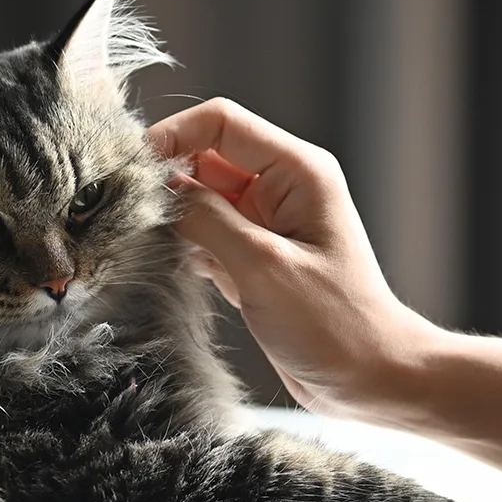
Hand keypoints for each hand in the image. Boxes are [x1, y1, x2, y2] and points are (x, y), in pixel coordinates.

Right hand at [144, 98, 438, 417]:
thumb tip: (160, 189)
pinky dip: (187, 247)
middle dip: (168, 181)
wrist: (370, 379)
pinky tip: (177, 269)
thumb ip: (208, 220)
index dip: (173, 134)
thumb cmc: (336, 324)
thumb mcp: (264, 266)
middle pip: (206, 157)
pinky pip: (208, 235)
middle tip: (131, 214)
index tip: (133, 166)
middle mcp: (283, 188)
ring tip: (151, 245)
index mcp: (297, 171)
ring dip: (174, 218)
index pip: (221, 122)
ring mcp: (268, 224)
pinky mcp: (256, 258)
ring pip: (201, 198)